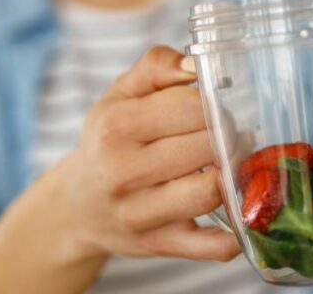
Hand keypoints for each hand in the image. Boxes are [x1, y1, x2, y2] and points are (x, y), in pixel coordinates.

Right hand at [54, 46, 239, 262]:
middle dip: (226, 135)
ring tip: (227, 162)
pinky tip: (234, 208)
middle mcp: (123, 172)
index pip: (192, 107)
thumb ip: (157, 66)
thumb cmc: (107, 141)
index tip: (213, 109)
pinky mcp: (159, 245)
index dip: (213, 104)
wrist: (77, 205)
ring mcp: (140, 214)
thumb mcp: (120, 94)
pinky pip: (213, 247)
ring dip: (230, 174)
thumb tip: (196, 65)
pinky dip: (234, 233)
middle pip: (207, 146)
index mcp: (115, 127)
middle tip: (225, 134)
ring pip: (211, 191)